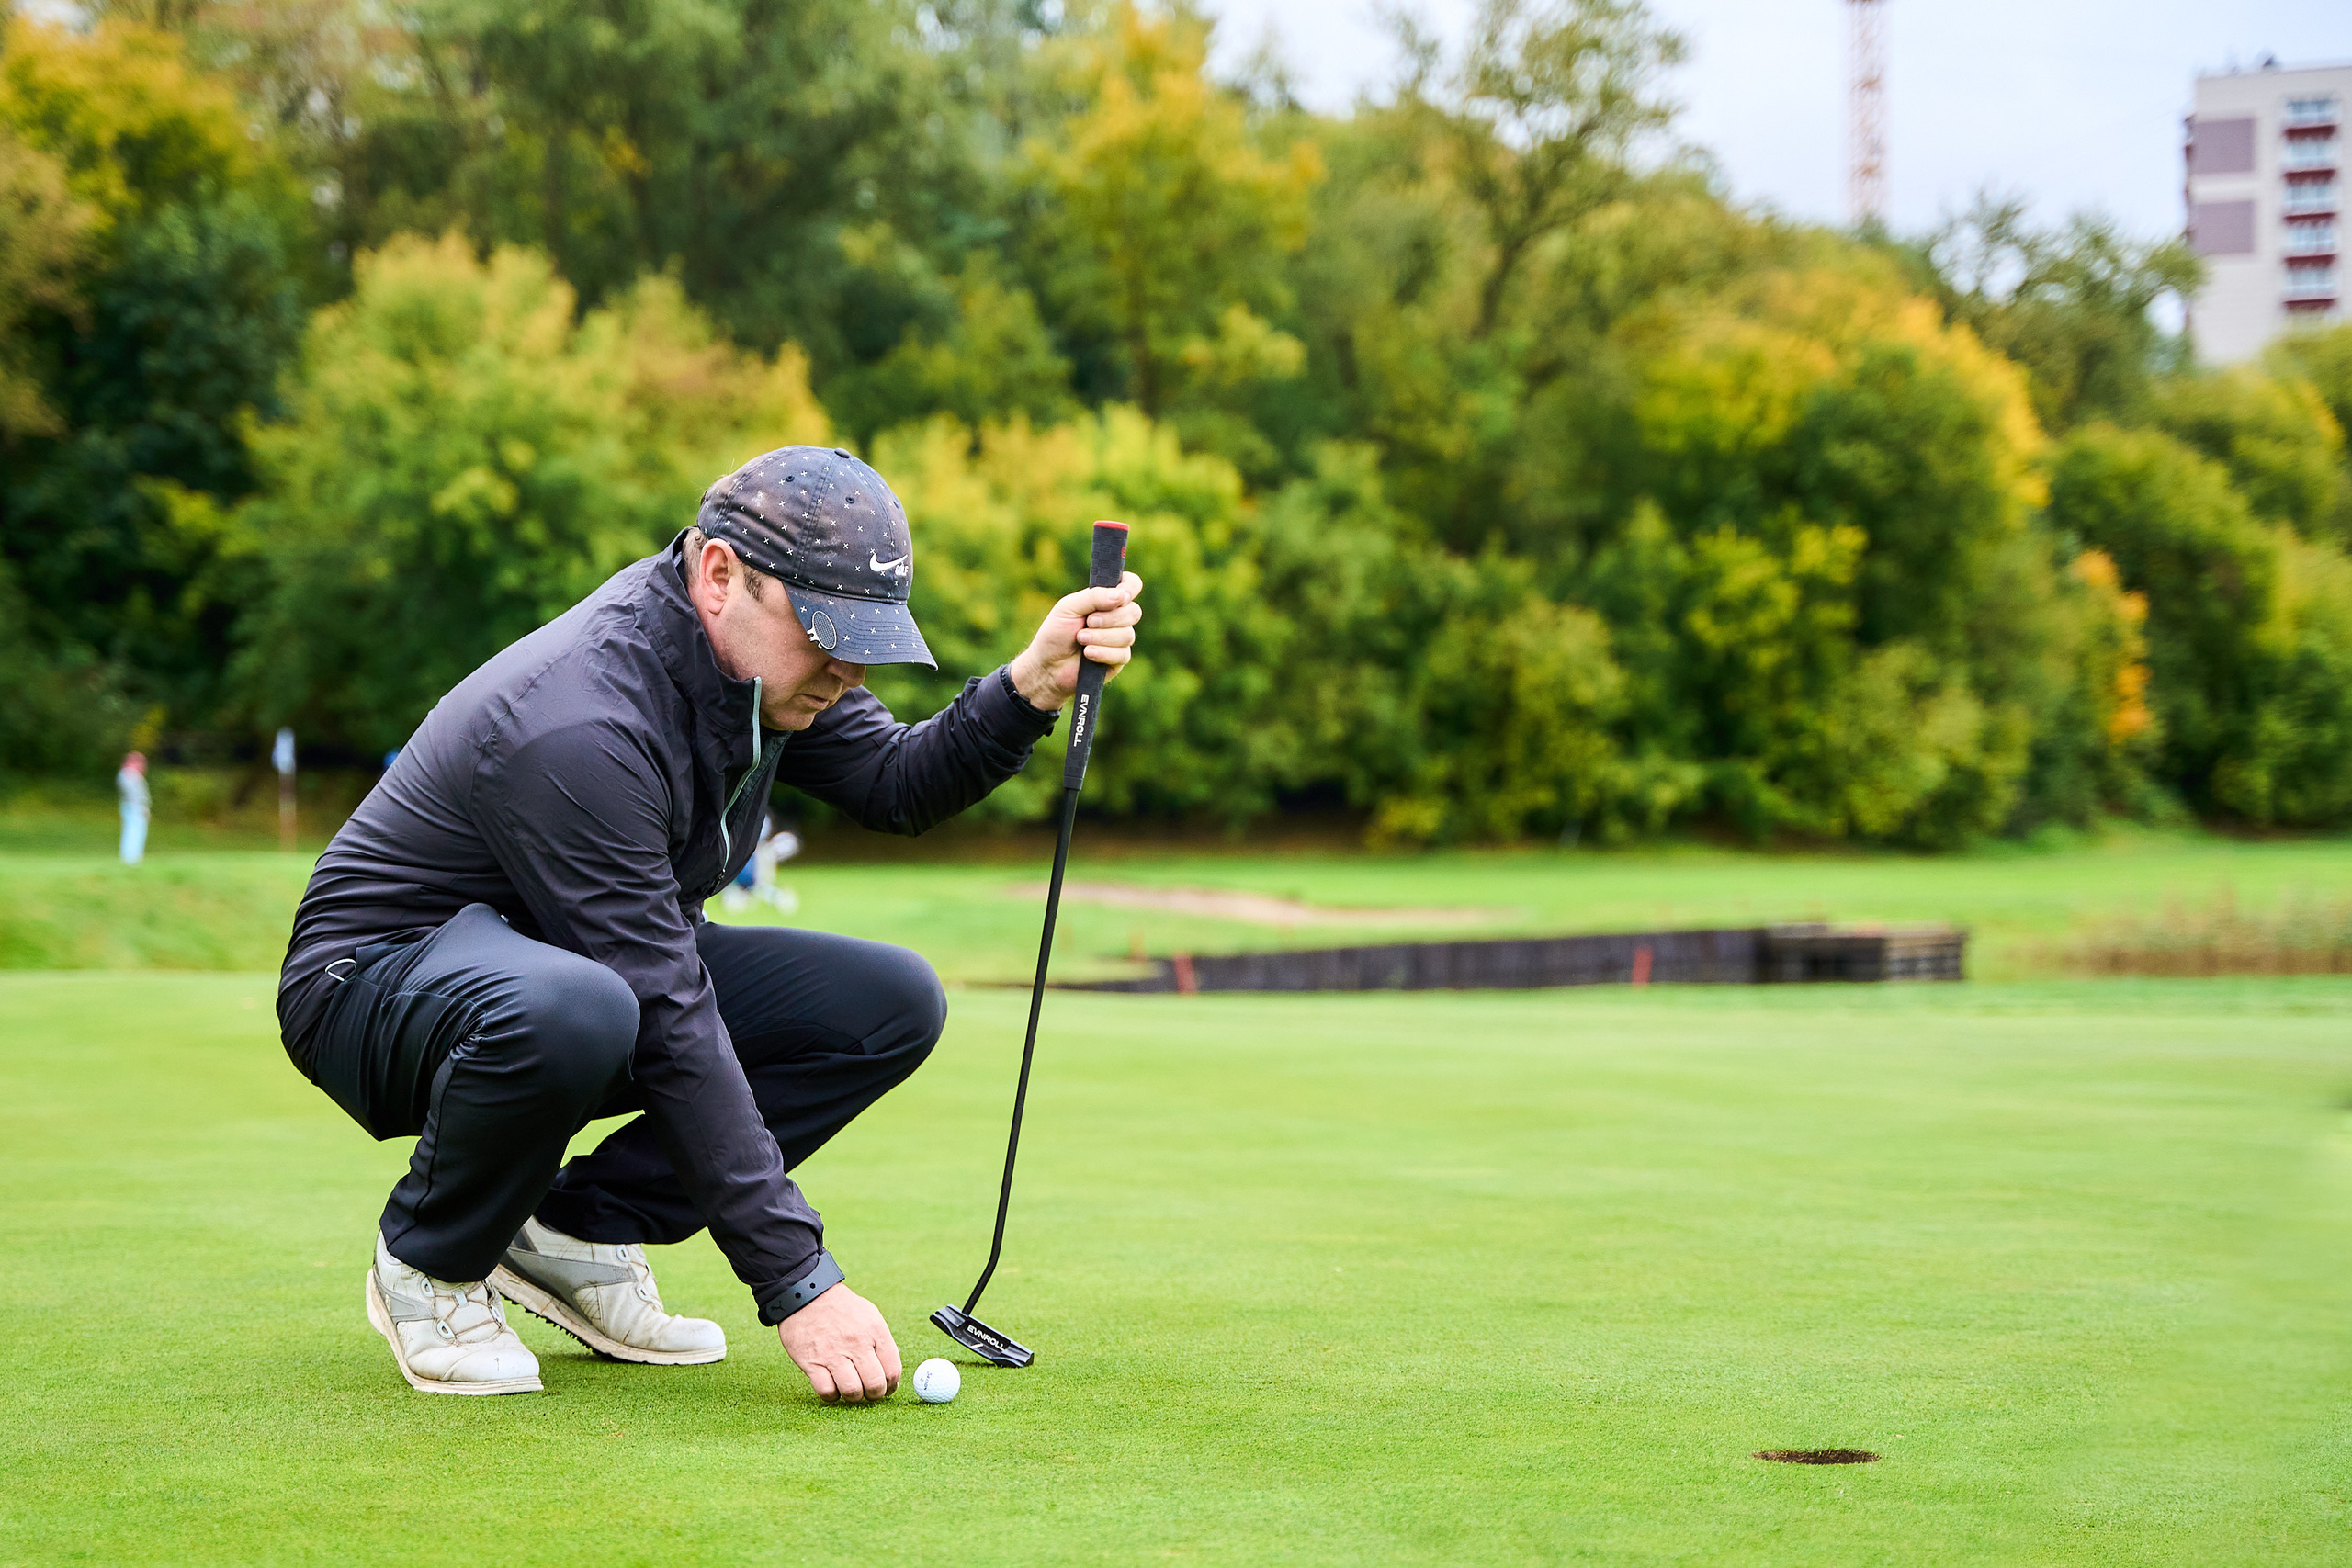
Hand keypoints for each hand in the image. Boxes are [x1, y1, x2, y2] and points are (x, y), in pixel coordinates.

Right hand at [775, 1283, 901, 1402]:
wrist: (806, 1296)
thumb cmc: (841, 1309)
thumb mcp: (869, 1316)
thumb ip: (881, 1343)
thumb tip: (891, 1374)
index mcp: (875, 1331)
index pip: (893, 1369)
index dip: (892, 1385)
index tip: (887, 1388)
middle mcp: (856, 1343)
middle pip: (874, 1385)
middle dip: (875, 1395)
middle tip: (869, 1393)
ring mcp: (833, 1353)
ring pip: (852, 1391)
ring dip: (854, 1397)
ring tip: (851, 1390)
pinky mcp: (811, 1362)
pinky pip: (827, 1391)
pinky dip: (832, 1396)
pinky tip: (833, 1387)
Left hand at [1008, 569, 1144, 711]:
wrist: (1048, 665)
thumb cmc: (1056, 633)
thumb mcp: (1069, 608)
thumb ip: (1094, 597)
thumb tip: (1122, 595)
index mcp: (1106, 599)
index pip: (1131, 585)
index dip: (1130, 588)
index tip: (1119, 595)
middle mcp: (1117, 618)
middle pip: (1134, 611)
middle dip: (1110, 618)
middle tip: (1088, 622)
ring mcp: (1119, 639)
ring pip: (1128, 634)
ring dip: (1101, 637)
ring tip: (1081, 639)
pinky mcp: (1118, 660)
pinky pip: (1122, 654)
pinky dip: (1103, 653)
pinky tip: (1088, 654)